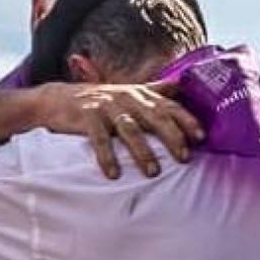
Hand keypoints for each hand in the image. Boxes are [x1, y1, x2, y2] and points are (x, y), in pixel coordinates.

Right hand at [32, 81, 205, 179]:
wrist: (58, 99)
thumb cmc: (102, 101)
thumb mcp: (130, 93)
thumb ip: (156, 91)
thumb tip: (183, 85)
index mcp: (140, 94)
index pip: (169, 105)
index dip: (186, 120)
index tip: (201, 137)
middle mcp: (126, 97)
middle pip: (154, 117)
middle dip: (171, 137)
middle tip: (183, 157)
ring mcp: (106, 106)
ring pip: (129, 129)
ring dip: (142, 151)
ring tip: (153, 171)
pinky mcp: (86, 116)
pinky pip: (99, 139)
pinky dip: (107, 157)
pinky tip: (114, 174)